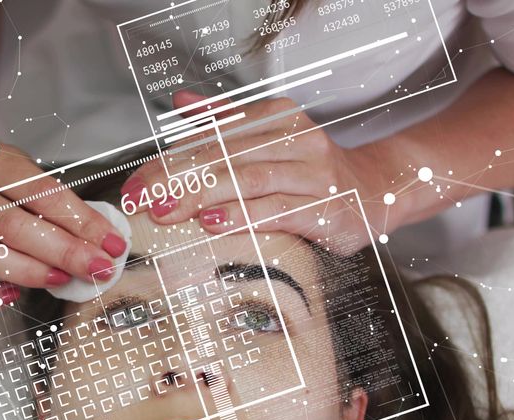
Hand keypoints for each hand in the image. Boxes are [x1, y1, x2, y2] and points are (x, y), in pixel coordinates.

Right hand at [0, 141, 126, 313]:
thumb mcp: (27, 169)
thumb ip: (57, 202)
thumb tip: (101, 241)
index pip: (41, 192)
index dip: (82, 221)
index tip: (112, 242)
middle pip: (13, 227)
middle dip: (65, 252)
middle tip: (98, 268)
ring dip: (30, 273)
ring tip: (63, 278)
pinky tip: (12, 294)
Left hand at [122, 93, 402, 243]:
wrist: (377, 189)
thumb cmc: (314, 170)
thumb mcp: (271, 139)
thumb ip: (226, 122)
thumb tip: (181, 103)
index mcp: (278, 118)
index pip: (211, 138)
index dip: (168, 161)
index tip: (136, 184)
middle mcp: (297, 139)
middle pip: (225, 157)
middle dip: (177, 180)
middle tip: (143, 200)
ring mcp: (315, 174)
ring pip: (250, 180)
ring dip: (204, 195)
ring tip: (169, 210)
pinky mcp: (328, 208)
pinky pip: (279, 209)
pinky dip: (244, 216)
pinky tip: (214, 222)